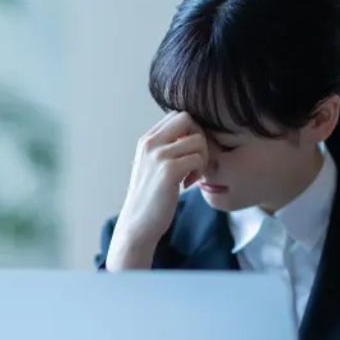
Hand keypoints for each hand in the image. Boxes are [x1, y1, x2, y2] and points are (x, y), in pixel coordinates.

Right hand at [106, 112, 207, 270]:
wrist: (138, 223)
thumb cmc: (150, 197)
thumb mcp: (152, 166)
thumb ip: (166, 148)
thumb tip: (193, 134)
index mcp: (147, 140)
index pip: (177, 115)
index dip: (190, 130)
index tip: (188, 153)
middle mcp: (150, 143)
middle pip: (188, 118)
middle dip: (200, 137)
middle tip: (196, 159)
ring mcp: (158, 156)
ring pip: (198, 140)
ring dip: (202, 158)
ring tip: (192, 175)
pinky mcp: (168, 171)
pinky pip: (197, 158)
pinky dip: (199, 171)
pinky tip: (188, 184)